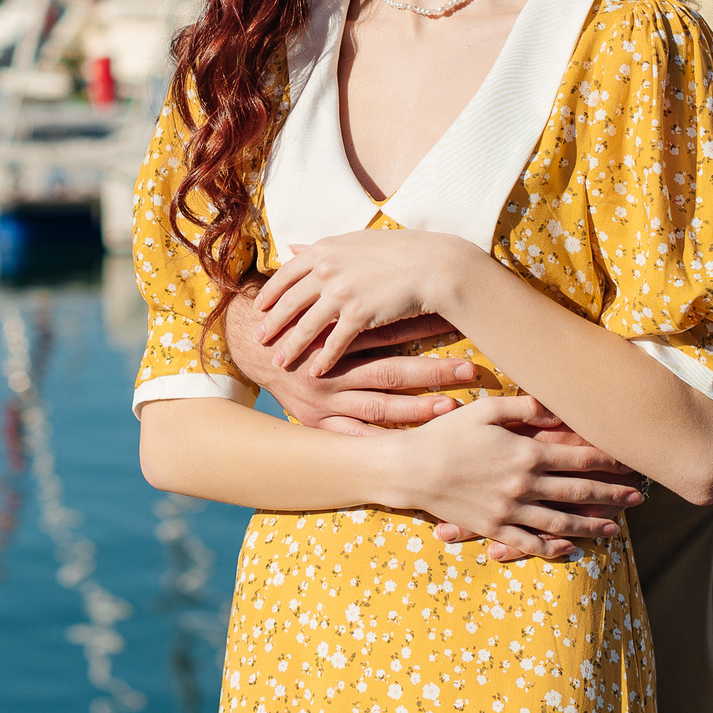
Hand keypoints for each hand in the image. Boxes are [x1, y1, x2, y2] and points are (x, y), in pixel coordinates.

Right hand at [226, 297, 470, 429]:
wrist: (244, 354)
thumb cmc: (286, 323)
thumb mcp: (309, 299)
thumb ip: (343, 285)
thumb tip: (381, 264)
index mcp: (331, 335)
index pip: (386, 331)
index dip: (420, 327)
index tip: (456, 324)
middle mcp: (330, 370)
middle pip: (389, 371)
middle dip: (430, 372)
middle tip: (468, 370)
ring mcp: (325, 402)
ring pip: (378, 407)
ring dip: (416, 409)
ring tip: (451, 407)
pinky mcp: (318, 424)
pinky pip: (356, 437)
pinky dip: (382, 441)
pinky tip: (413, 448)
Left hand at [254, 229, 480, 375]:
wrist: (431, 264)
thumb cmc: (397, 251)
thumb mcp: (352, 242)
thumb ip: (320, 249)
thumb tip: (292, 247)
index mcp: (323, 249)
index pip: (286, 274)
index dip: (270, 293)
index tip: (258, 308)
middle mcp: (326, 269)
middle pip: (289, 302)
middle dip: (271, 323)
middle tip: (257, 339)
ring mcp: (340, 292)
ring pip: (306, 325)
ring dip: (291, 346)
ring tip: (279, 362)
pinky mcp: (358, 314)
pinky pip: (334, 342)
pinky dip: (323, 359)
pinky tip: (315, 371)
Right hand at [382, 395, 643, 562]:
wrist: (410, 469)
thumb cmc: (446, 433)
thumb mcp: (485, 409)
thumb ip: (524, 406)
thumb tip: (555, 405)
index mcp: (526, 454)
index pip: (578, 459)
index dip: (608, 462)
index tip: (630, 463)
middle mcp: (523, 485)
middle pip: (578, 492)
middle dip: (611, 495)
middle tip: (638, 499)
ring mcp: (509, 510)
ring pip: (560, 522)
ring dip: (591, 525)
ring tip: (616, 529)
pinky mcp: (493, 528)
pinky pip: (529, 542)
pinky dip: (553, 547)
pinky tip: (571, 548)